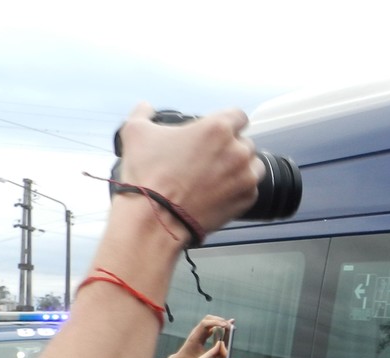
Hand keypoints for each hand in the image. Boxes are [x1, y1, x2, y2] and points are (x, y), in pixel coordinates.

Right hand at [116, 103, 261, 230]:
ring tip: (217, 176)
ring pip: (252, 165)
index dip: (227, 122)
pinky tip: (219, 192)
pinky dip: (238, 189)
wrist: (156, 219)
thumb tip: (145, 107)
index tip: (218, 132)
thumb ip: (143, 113)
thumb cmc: (148, 175)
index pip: (238, 116)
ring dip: (239, 167)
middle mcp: (238, 150)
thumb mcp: (136, 133)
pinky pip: (250, 188)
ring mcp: (245, 177)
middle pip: (244, 142)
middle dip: (230, 147)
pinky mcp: (246, 199)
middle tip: (209, 158)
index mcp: (218, 128)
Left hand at [162, 315, 230, 357]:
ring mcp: (199, 332)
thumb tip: (223, 344)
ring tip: (228, 326)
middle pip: (208, 319)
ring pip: (209, 321)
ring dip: (219, 322)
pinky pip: (210, 326)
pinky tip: (224, 328)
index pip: (205, 323)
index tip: (226, 326)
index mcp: (196, 335)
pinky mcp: (201, 334)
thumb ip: (212, 351)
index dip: (216, 323)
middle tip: (229, 325)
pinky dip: (217, 326)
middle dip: (219, 320)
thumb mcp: (202, 357)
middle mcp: (197, 331)